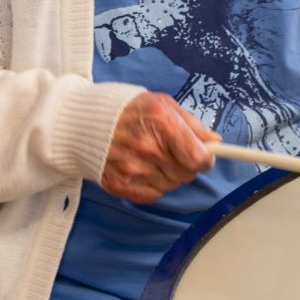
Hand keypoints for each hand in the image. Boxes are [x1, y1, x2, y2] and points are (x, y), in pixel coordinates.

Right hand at [101, 92, 219, 203]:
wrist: (85, 122)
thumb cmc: (128, 109)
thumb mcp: (163, 104)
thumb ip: (191, 124)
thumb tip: (214, 141)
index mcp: (161, 122)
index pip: (197, 157)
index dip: (206, 159)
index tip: (205, 156)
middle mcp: (147, 148)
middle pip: (187, 174)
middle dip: (188, 165)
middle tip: (177, 152)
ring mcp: (132, 169)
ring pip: (172, 185)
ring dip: (171, 174)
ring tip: (157, 157)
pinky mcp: (119, 185)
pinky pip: (154, 195)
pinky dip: (154, 184)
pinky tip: (145, 167)